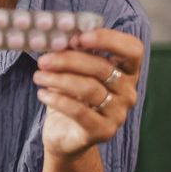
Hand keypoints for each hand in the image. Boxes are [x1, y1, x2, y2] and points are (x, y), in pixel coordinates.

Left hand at [33, 28, 143, 157]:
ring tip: (38, 76)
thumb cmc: (71, 96)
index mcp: (127, 71)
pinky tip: (42, 94)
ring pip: (89, 88)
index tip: (79, 37)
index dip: (109, 39)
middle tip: (44, 60)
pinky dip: (58, 100)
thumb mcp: (73, 71)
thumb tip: (67, 36)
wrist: (65, 135)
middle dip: (69, 60)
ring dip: (59, 79)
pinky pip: (79, 111)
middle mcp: (128, 92)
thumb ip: (75, 52)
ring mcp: (118, 113)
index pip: (132, 49)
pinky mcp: (104, 131)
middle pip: (103, 67)